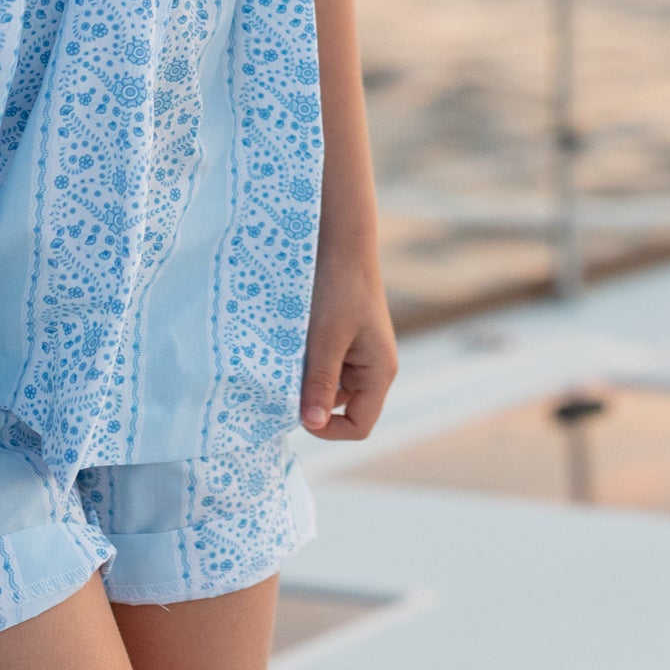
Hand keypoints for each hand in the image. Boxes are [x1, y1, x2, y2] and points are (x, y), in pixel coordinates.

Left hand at [298, 242, 397, 440]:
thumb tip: (311, 424)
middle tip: (289, 378)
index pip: (359, 426)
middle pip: (343, 409)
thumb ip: (320, 383)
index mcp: (380, 372)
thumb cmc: (338, 287)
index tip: (299, 409)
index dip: (329, 428)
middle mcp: (374, 367)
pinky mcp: (346, 339)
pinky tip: (295, 342)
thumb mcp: (326, 338)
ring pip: (330, 387)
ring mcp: (360, 353)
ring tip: (292, 355)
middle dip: (314, 400)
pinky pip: (326, 365)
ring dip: (308, 379)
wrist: (340, 240)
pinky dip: (308, 362)